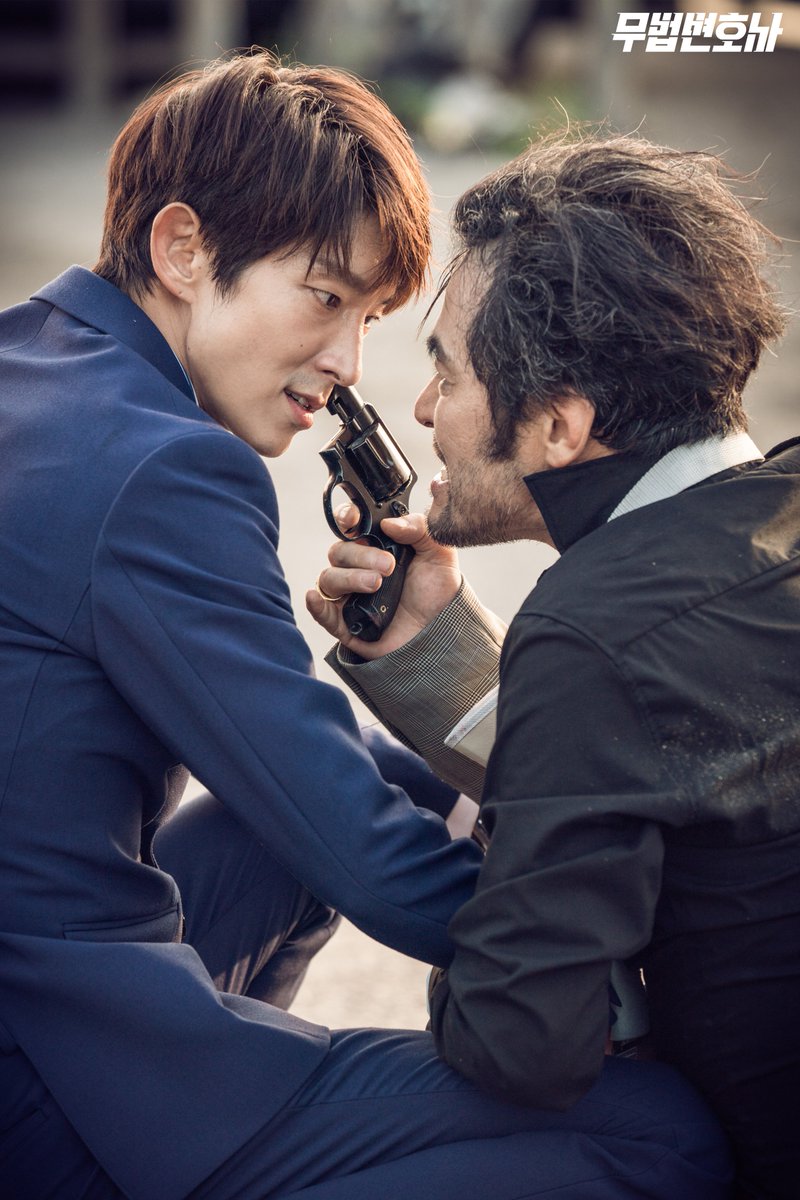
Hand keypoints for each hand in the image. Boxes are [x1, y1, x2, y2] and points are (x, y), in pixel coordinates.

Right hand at [305, 506, 460, 658]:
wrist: (443, 629)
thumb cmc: (437, 591)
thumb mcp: (439, 553)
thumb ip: (420, 528)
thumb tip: (390, 523)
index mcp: (376, 545)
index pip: (349, 525)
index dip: (345, 517)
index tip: (354, 519)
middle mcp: (358, 567)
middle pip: (339, 551)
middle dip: (361, 556)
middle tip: (389, 566)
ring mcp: (349, 595)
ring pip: (329, 579)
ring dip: (350, 578)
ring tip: (376, 584)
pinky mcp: (346, 623)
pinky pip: (323, 613)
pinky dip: (316, 605)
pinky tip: (314, 598)